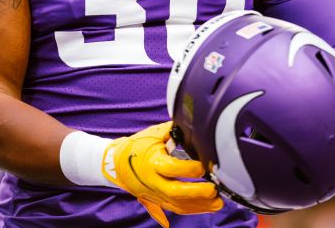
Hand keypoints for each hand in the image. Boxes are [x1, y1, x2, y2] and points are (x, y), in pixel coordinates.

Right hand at [101, 122, 222, 226]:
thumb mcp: (154, 134)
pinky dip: (193, 209)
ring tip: (217, 202)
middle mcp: (152, 181)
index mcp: (151, 162)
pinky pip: (176, 209)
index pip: (171, 169)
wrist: (117, 163)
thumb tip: (193, 125)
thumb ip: (174, 131)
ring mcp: (154, 194)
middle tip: (213, 189)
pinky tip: (207, 207)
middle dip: (197, 192)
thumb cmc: (137, 146)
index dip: (188, 169)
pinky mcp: (157, 200)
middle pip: (175, 192)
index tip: (203, 166)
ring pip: (178, 205)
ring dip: (199, 205)